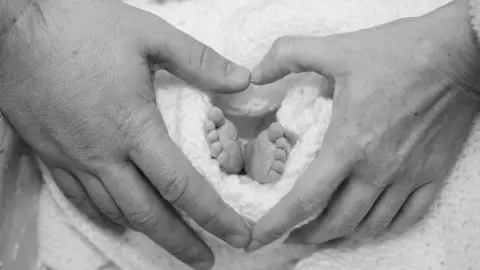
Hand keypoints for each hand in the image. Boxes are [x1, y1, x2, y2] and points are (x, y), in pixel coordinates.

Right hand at [0, 0, 250, 268]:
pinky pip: (79, 198)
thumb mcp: (149, 34)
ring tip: (172, 245)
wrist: (12, 25)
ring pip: (114, 211)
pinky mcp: (50, 153)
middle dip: (180, 242)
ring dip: (147, 232)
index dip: (214, 215)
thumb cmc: (80, 26)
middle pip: (148, 213)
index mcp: (133, 127)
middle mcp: (103, 153)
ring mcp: (73, 158)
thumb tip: (244, 79)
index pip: (182, 185)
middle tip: (205, 260)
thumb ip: (199, 60)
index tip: (238, 234)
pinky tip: (119, 220)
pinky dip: (105, 215)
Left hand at [246, 0, 479, 250]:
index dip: (278, 223)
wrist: (458, 53)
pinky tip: (368, 224)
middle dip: (306, 235)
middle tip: (289, 233)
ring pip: (370, 226)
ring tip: (322, 232)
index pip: (306, 198)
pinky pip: (407, 217)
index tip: (258, 238)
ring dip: (340, 235)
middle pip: (336, 222)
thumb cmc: (399, 52)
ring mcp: (407, 176)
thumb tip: (254, 74)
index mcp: (348, 144)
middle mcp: (377, 170)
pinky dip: (382, 228)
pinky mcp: (432, 174)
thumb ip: (287, 55)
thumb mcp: (335, 48)